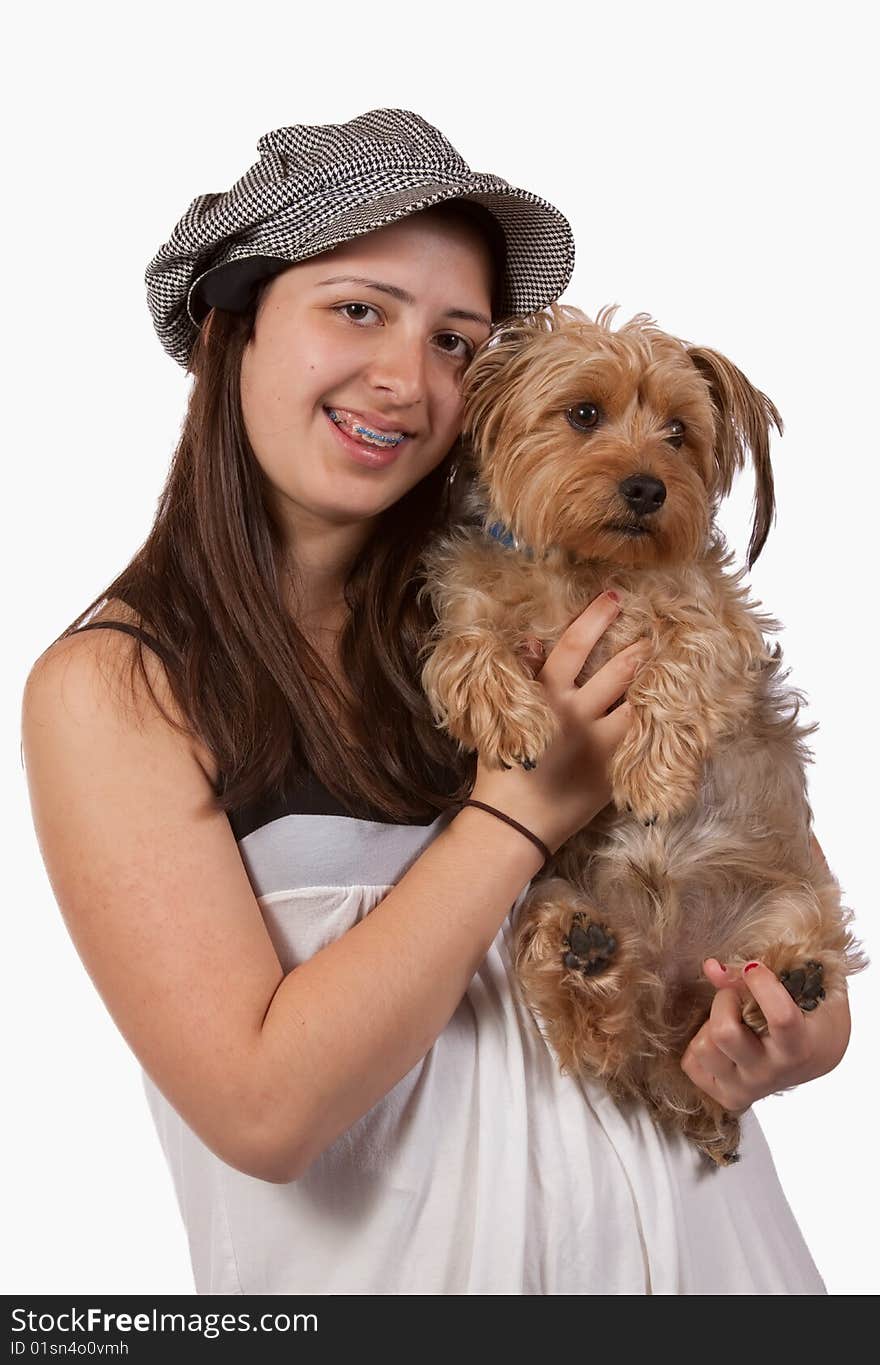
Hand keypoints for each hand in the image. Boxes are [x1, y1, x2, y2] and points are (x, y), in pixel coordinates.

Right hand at [472, 593, 650, 851]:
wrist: (513, 823)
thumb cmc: (500, 771)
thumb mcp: (503, 718)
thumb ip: (521, 679)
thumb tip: (531, 641)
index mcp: (544, 697)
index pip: (572, 646)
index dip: (595, 619)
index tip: (613, 597)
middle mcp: (575, 713)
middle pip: (614, 670)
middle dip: (635, 647)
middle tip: (653, 629)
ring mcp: (598, 741)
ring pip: (633, 701)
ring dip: (649, 681)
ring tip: (664, 664)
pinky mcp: (613, 768)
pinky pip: (641, 737)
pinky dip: (654, 721)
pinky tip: (668, 710)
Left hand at [681, 956, 851, 1114]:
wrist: (817, 1056)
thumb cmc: (812, 1017)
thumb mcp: (802, 989)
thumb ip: (761, 975)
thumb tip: (711, 968)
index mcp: (799, 1048)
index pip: (779, 1018)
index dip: (761, 984)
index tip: (754, 968)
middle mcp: (770, 1074)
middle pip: (724, 1032)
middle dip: (725, 999)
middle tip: (738, 995)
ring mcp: (747, 1089)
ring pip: (703, 1048)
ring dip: (710, 1023)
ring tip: (732, 1019)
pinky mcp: (727, 1096)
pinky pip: (692, 1063)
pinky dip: (702, 1042)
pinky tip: (723, 1040)